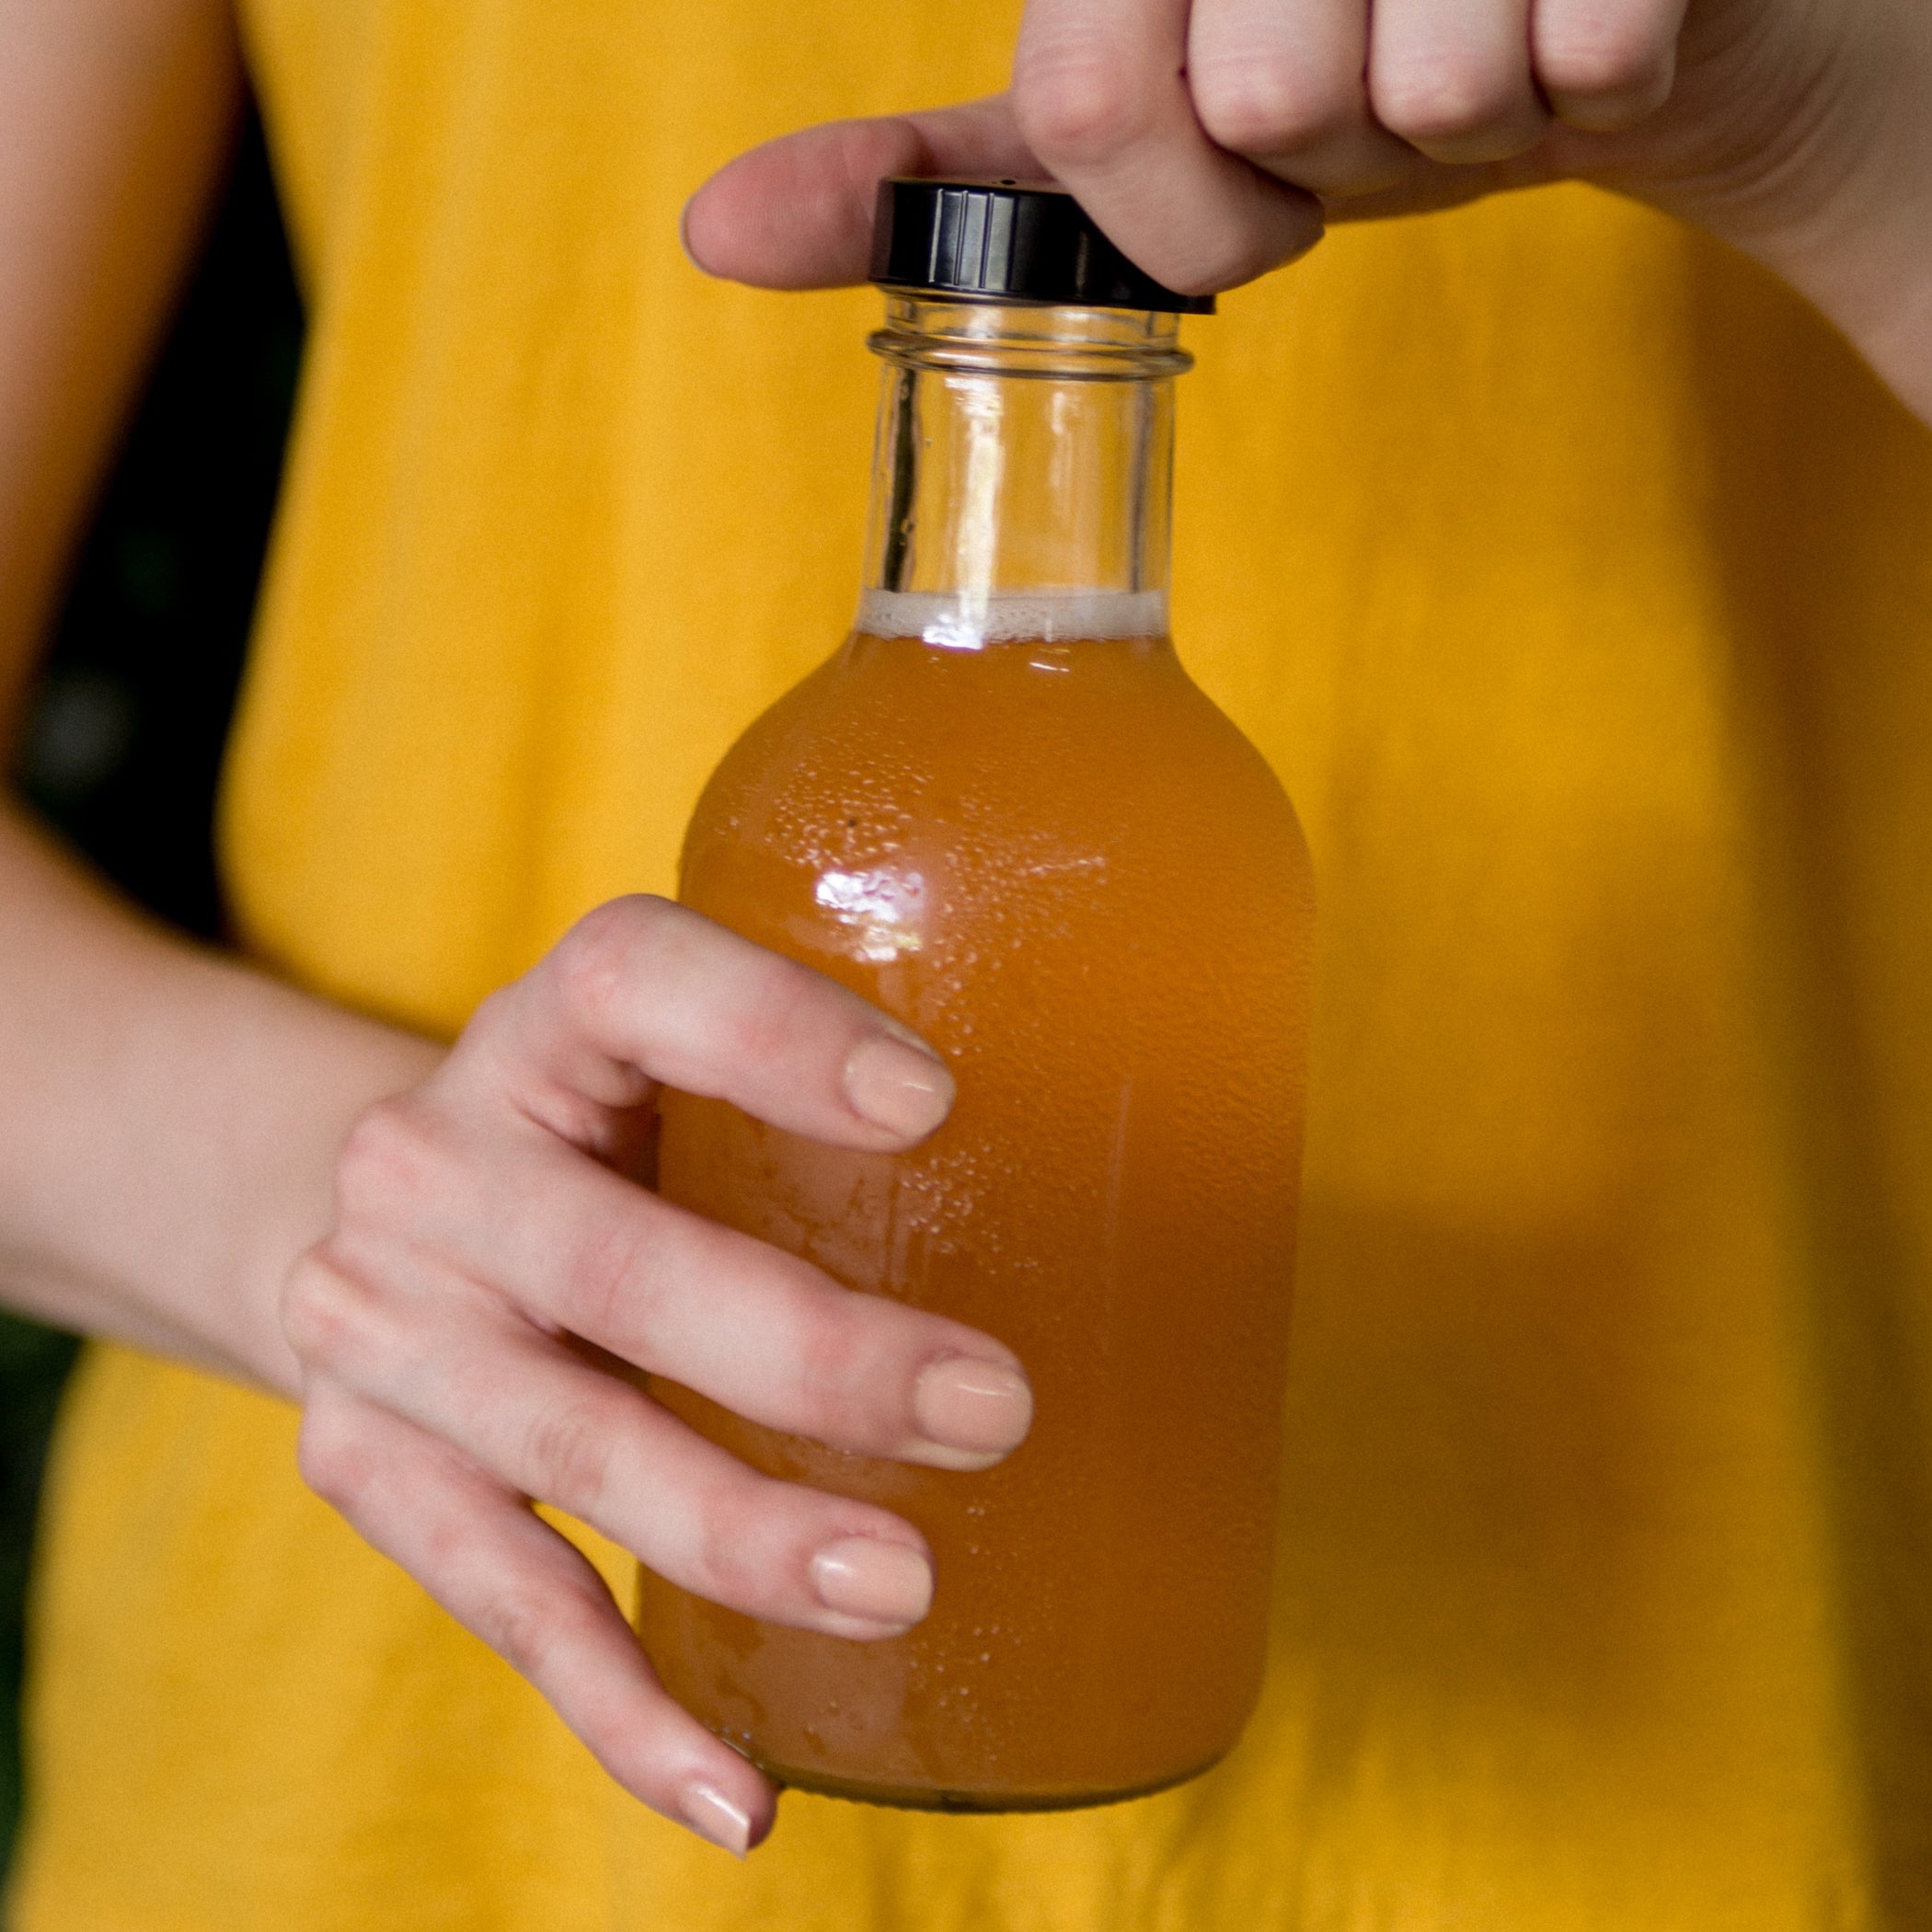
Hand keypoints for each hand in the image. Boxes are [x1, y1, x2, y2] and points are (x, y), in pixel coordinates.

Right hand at [280, 896, 1032, 1853]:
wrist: (371, 1212)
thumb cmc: (605, 1136)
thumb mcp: (674, 1073)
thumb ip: (822, 1111)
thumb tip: (1140, 1210)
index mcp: (547, 1026)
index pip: (632, 980)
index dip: (771, 1033)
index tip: (931, 1104)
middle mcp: (436, 1162)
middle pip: (610, 1260)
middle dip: (808, 1351)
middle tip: (993, 1409)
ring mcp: (386, 1325)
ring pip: (568, 1445)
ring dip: (740, 1532)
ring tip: (900, 1585)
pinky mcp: (370, 1468)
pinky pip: (503, 1602)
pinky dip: (625, 1707)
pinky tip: (741, 1793)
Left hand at [684, 0, 1931, 419]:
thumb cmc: (1347, 67)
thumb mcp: (1125, 127)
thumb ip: (937, 175)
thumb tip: (712, 238)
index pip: (1090, 102)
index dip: (1181, 205)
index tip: (1253, 185)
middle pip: (1266, 100)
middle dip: (1335, 170)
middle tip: (1379, 106)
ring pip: (1429, 87)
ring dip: (1469, 126)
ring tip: (1485, 52)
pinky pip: (1585, 48)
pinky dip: (1593, 82)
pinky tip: (1586, 32)